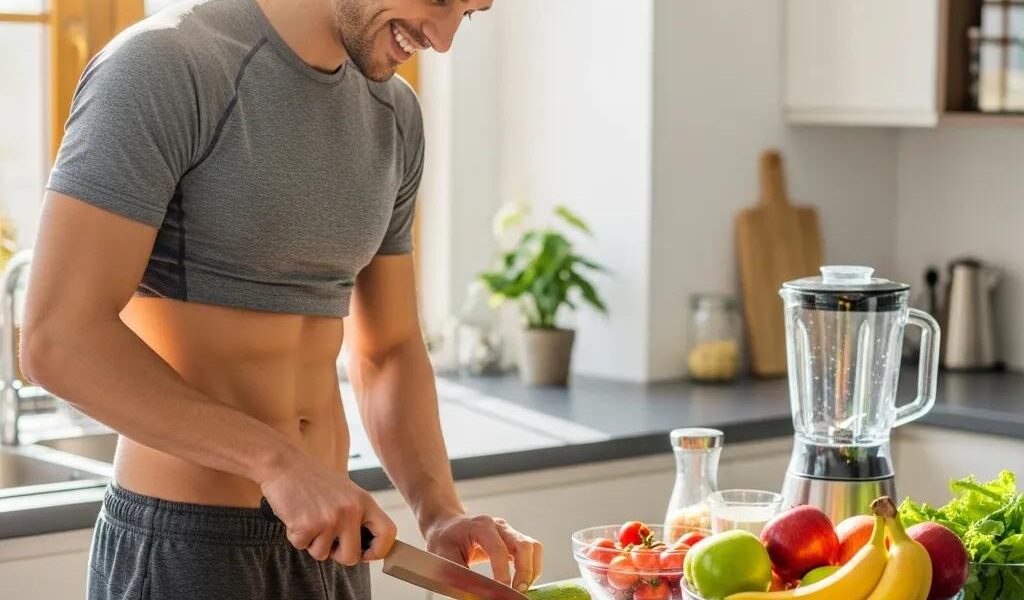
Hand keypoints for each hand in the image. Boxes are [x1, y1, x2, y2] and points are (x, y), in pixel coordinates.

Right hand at [259, 447, 395, 564]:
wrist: (284, 464)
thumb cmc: (313, 479)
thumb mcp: (346, 492)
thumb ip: (357, 514)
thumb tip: (367, 546)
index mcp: (364, 501)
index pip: (388, 533)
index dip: (379, 550)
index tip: (367, 553)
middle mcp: (350, 510)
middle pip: (352, 557)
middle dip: (337, 554)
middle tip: (326, 538)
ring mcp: (329, 518)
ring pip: (323, 554)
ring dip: (312, 542)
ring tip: (308, 517)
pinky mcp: (307, 525)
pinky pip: (302, 546)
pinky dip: (296, 536)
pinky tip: (296, 516)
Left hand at [425, 513, 542, 592]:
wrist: (446, 525)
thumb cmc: (443, 540)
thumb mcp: (443, 558)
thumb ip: (460, 577)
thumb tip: (478, 596)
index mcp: (480, 526)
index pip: (499, 549)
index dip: (503, 572)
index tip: (502, 591)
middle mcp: (499, 526)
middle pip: (524, 545)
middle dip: (525, 572)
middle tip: (518, 592)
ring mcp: (509, 531)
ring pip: (533, 548)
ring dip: (532, 570)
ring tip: (521, 589)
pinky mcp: (514, 540)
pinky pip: (531, 552)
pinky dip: (531, 568)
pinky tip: (520, 582)